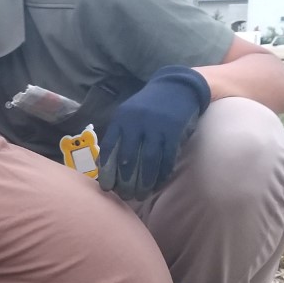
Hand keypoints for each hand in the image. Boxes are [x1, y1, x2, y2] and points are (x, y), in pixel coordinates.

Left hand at [98, 66, 210, 200]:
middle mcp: (136, 122)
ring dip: (144, 182)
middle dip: (125, 181)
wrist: (176, 86)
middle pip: (127, 158)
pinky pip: (166, 158)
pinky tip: (157, 184)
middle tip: (125, 196)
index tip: (106, 187)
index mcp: (121, 119)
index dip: (106, 170)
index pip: (109, 148)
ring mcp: (156, 126)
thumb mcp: (129, 114)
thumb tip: (107, 166)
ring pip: (147, 161)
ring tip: (141, 195)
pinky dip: (162, 174)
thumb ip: (119, 134)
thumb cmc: (148, 105)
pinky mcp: (174, 131)